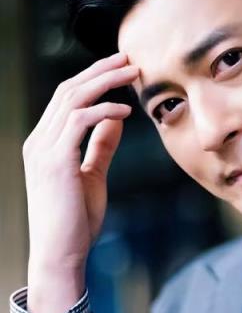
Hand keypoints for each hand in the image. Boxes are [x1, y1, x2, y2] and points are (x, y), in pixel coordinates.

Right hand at [23, 51, 138, 312]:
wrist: (61, 253)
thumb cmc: (76, 218)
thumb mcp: (92, 174)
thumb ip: (101, 145)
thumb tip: (116, 119)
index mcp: (46, 143)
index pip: (66, 98)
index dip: (93, 78)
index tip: (120, 68)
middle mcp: (39, 140)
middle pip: (68, 90)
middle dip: (100, 71)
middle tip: (128, 59)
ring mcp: (43, 149)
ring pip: (72, 99)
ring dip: (105, 81)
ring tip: (132, 73)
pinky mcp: (55, 161)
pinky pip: (79, 122)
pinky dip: (103, 110)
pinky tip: (126, 111)